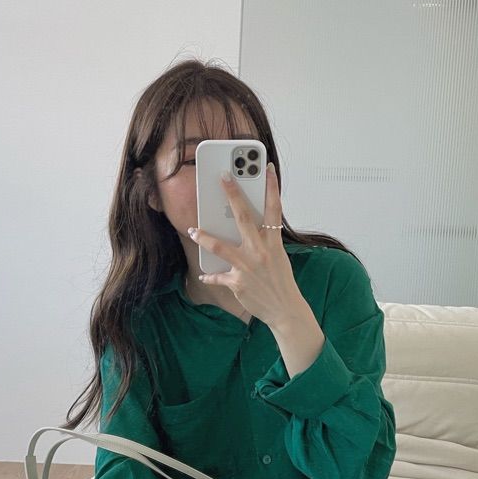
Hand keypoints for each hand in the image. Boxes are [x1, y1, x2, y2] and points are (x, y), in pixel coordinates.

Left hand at [186, 163, 303, 325]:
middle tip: (222, 176)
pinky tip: (203, 274)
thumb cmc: (280, 281)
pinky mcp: (237, 283)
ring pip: (221, 246)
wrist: (285, 309)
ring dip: (204, 237)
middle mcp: (260, 252)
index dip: (272, 187)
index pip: (274, 209)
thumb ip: (264, 241)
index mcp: (273, 243)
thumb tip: (248, 226)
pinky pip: (218, 277)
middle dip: (233, 195)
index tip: (268, 169)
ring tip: (193, 229)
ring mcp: (248, 267)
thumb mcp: (278, 256)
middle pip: (244, 217)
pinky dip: (210, 276)